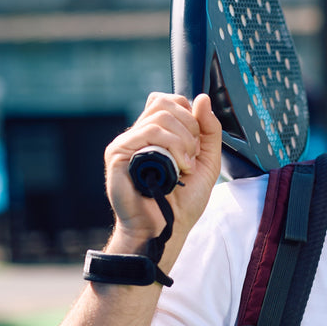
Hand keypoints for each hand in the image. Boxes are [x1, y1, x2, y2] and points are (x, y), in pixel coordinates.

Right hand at [103, 93, 223, 260]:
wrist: (167, 227)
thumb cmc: (183, 199)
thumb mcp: (208, 161)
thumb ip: (209, 130)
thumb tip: (202, 98)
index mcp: (157, 134)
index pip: (170, 101)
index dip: (189, 114)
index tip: (197, 142)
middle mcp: (138, 135)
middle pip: (166, 103)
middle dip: (190, 126)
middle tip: (193, 155)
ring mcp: (126, 143)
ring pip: (160, 116)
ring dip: (183, 140)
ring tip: (185, 166)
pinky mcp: (117, 154)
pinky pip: (147, 133)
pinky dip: (171, 147)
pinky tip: (177, 169)